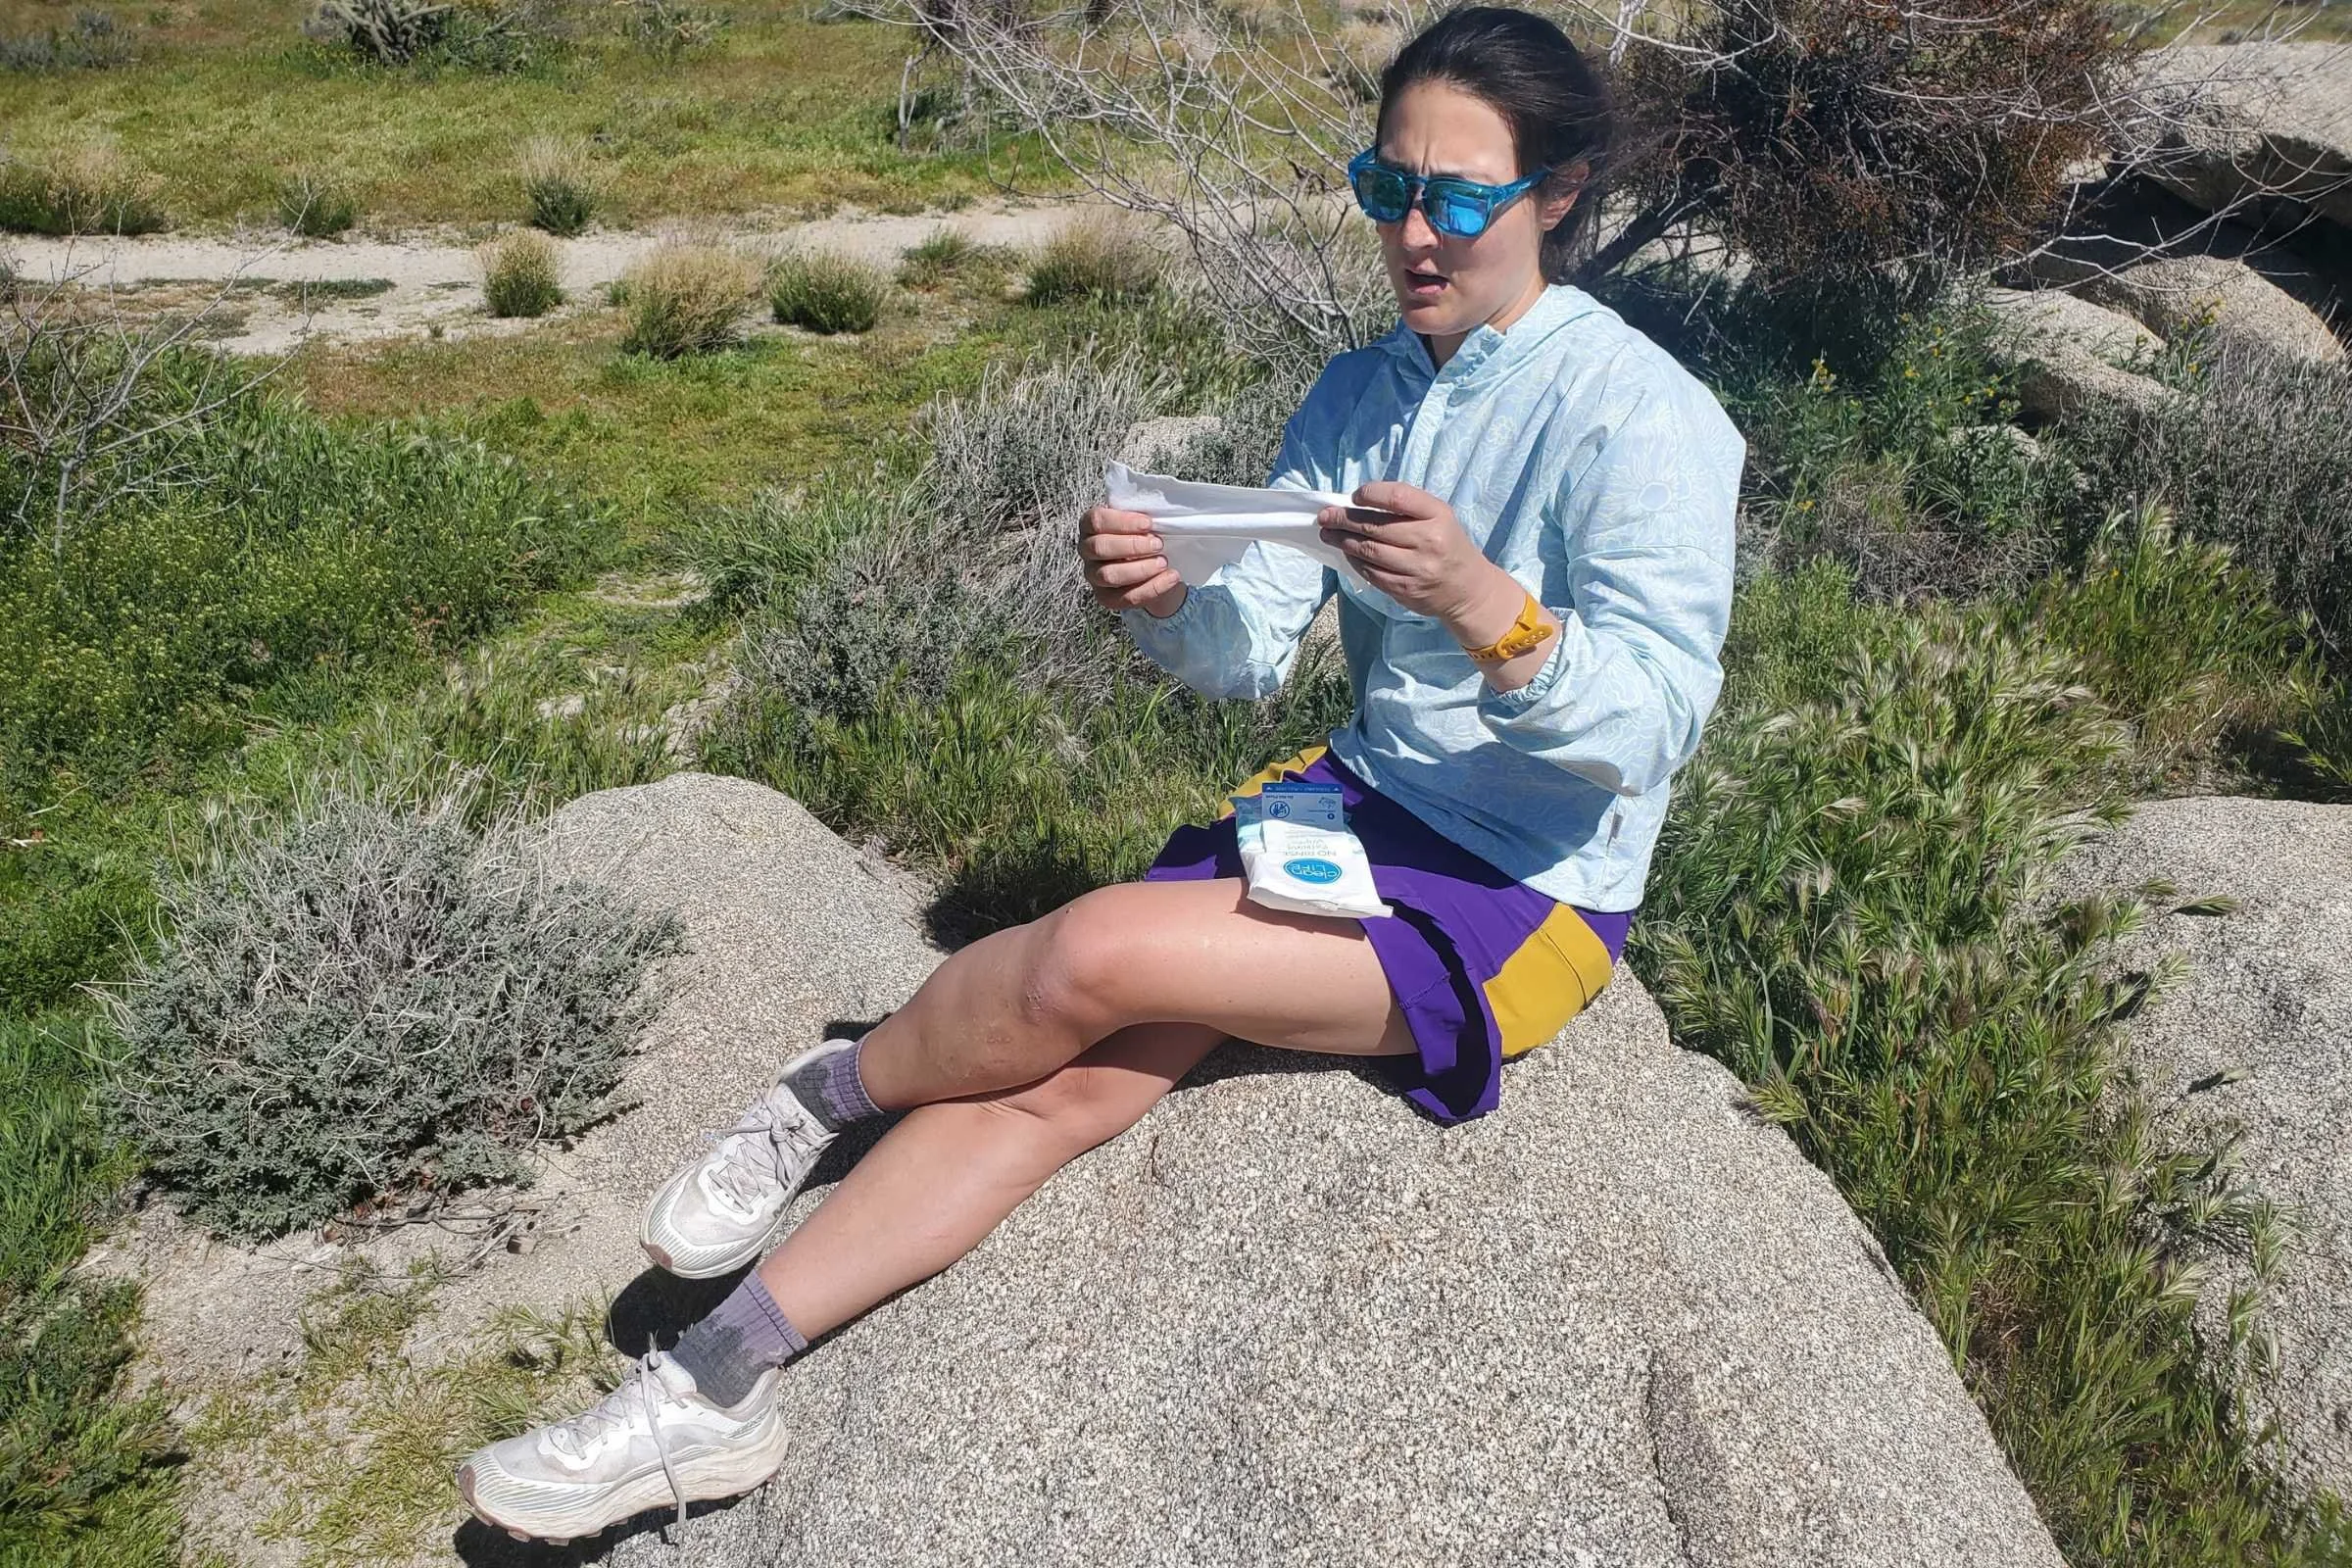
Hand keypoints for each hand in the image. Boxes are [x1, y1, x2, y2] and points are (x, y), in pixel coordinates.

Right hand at [1079, 504, 1185, 616]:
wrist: (1158, 567)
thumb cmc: (1146, 537)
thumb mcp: (1143, 523)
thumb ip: (1143, 518)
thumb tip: (1160, 516)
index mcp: (1091, 527)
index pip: (1096, 521)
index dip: (1123, 522)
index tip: (1148, 523)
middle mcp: (1088, 551)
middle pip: (1100, 547)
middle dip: (1133, 546)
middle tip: (1158, 544)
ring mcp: (1094, 576)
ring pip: (1109, 575)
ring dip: (1141, 568)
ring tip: (1163, 562)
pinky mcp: (1107, 597)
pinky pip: (1127, 596)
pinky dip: (1152, 587)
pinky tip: (1170, 577)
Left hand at [1317, 481, 1523, 645]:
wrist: (1467, 588)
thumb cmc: (1447, 544)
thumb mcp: (1439, 517)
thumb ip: (1406, 508)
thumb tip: (1358, 503)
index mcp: (1438, 514)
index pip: (1398, 497)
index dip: (1370, 494)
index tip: (1354, 496)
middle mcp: (1429, 540)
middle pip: (1376, 526)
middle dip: (1344, 519)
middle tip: (1325, 516)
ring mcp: (1417, 568)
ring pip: (1369, 551)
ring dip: (1343, 541)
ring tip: (1328, 533)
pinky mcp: (1406, 589)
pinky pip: (1371, 573)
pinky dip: (1354, 561)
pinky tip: (1346, 553)